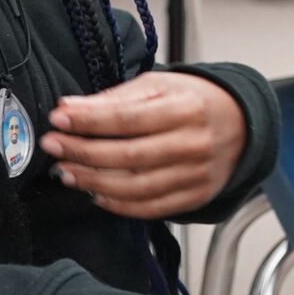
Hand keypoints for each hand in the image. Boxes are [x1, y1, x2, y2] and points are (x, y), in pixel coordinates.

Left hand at [44, 71, 248, 218]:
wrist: (240, 123)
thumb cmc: (192, 100)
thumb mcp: (158, 85)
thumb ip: (114, 99)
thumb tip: (69, 108)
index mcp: (185, 108)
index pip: (127, 118)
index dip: (88, 121)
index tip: (58, 118)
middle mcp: (193, 143)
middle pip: (128, 156)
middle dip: (83, 152)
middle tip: (53, 146)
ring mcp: (196, 174)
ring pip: (136, 187)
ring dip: (93, 182)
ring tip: (67, 172)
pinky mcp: (195, 196)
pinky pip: (150, 208)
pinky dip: (118, 205)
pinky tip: (96, 193)